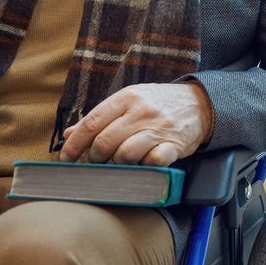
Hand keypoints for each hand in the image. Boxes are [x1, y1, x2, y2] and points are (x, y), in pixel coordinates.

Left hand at [60, 81, 212, 165]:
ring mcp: (158, 128)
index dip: (75, 144)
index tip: (66, 159)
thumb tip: (69, 134)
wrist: (199, 103)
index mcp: (126, 97)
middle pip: (105, 142)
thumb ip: (99, 117)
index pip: (91, 123)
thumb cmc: (157, 104)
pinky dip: (143, 167)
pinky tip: (143, 163)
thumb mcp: (128, 101)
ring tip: (121, 161)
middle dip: (95, 158)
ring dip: (118, 164)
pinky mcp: (174, 145)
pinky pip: (151, 163)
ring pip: (125, 155)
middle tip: (97, 162)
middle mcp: (141, 111)